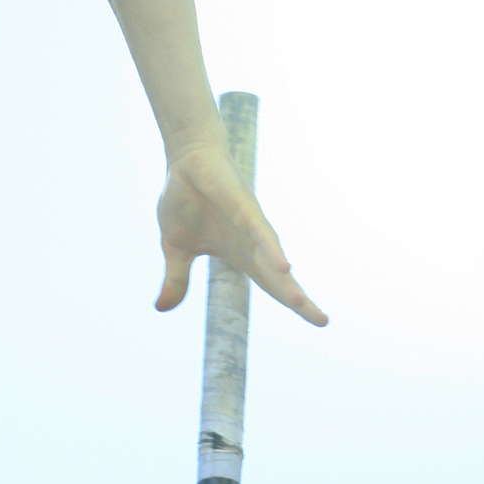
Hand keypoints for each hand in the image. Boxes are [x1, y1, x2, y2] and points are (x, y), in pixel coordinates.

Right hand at [155, 144, 327, 326]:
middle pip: (279, 279)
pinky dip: (271, 249)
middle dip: (299, 302)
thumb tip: (160, 308)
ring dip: (286, 283)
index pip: (271, 285)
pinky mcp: (242, 205)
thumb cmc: (184, 200)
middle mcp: (252, 243)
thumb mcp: (175, 248)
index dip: (294, 303)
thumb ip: (176, 278)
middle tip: (323, 322)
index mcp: (240, 255)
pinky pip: (259, 231)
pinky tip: (283, 266)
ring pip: (272, 258)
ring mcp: (250, 224)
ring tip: (302, 305)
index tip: (323, 323)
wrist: (183, 160)